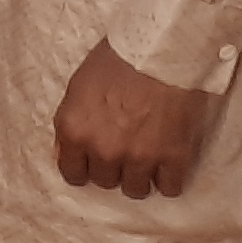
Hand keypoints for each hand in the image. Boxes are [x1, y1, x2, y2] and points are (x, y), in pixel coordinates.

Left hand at [54, 38, 216, 199]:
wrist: (160, 53)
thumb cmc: (115, 61)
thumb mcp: (77, 88)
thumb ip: (72, 122)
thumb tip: (67, 150)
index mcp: (74, 131)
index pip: (72, 173)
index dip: (83, 169)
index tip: (92, 164)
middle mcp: (104, 150)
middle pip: (105, 181)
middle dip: (113, 169)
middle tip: (124, 152)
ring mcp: (140, 157)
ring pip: (136, 190)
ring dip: (140, 177)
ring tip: (147, 160)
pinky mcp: (174, 158)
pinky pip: (170, 188)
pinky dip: (169, 179)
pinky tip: (169, 165)